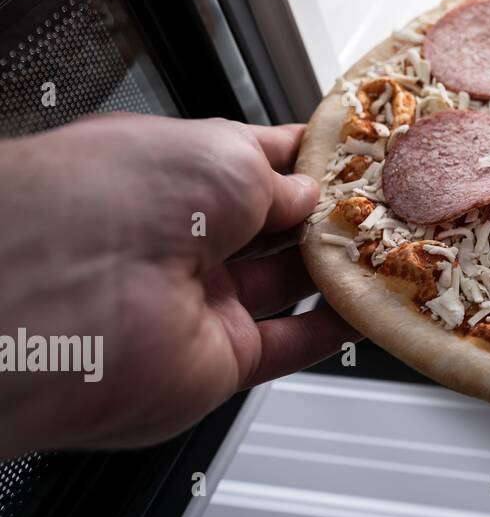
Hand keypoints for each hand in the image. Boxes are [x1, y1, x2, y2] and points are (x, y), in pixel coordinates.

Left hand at [0, 114, 356, 457]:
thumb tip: (315, 193)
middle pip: (281, 229)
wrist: (67, 292)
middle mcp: (183, 238)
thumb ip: (284, 179)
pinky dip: (336, 330)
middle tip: (390, 206)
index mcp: (176, 173)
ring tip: (394, 249)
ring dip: (343, 269)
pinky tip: (371, 308)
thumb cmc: (119, 197)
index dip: (315, 161)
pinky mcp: (217, 358)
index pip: (261, 164)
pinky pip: (290, 344)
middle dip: (336, 216)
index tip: (366, 160)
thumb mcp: (228, 157)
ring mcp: (200, 299)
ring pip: (291, 286)